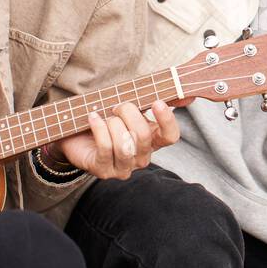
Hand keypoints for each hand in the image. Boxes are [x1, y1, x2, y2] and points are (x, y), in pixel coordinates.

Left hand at [48, 99, 179, 180]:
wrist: (76, 136)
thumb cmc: (107, 120)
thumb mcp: (131, 108)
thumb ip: (156, 100)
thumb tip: (189, 96)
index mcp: (153, 141)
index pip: (170, 136)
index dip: (167, 120)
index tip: (157, 102)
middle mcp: (142, 157)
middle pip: (143, 136)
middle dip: (128, 113)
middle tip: (116, 105)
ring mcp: (124, 168)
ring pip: (125, 144)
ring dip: (112, 123)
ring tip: (104, 115)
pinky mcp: (104, 171)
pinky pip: (106, 148)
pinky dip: (98, 127)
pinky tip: (92, 118)